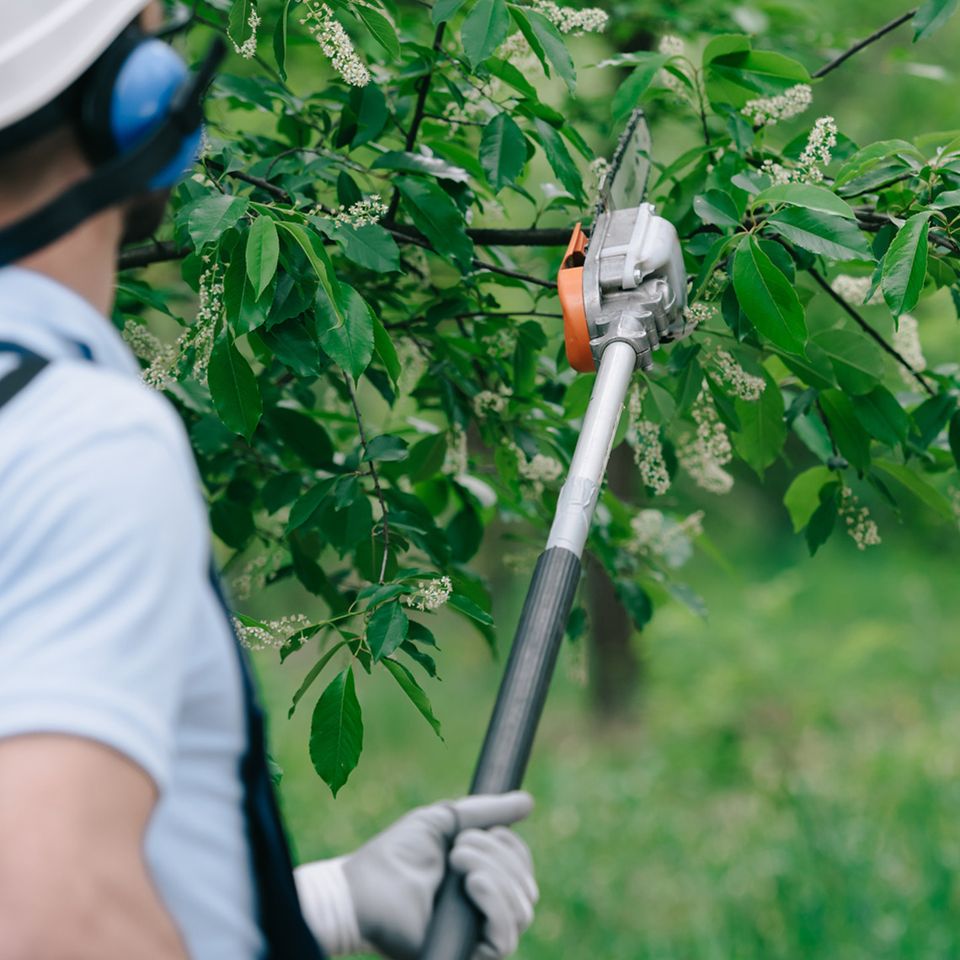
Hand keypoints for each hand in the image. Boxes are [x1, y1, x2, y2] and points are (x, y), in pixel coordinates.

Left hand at [344, 792, 536, 959]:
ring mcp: (479, 937)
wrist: (364, 890)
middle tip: (459, 849)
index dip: (512, 846)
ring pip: (521, 908)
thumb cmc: (397, 855)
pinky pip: (506, 938)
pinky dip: (495, 903)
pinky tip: (473, 884)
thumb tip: (527, 801)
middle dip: (498, 855)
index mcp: (481, 879)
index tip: (483, 832)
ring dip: (494, 873)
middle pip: (526, 886)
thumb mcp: (444, 823)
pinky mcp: (470, 956)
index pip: (522, 868)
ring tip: (457, 860)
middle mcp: (485, 910)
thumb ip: (485, 813)